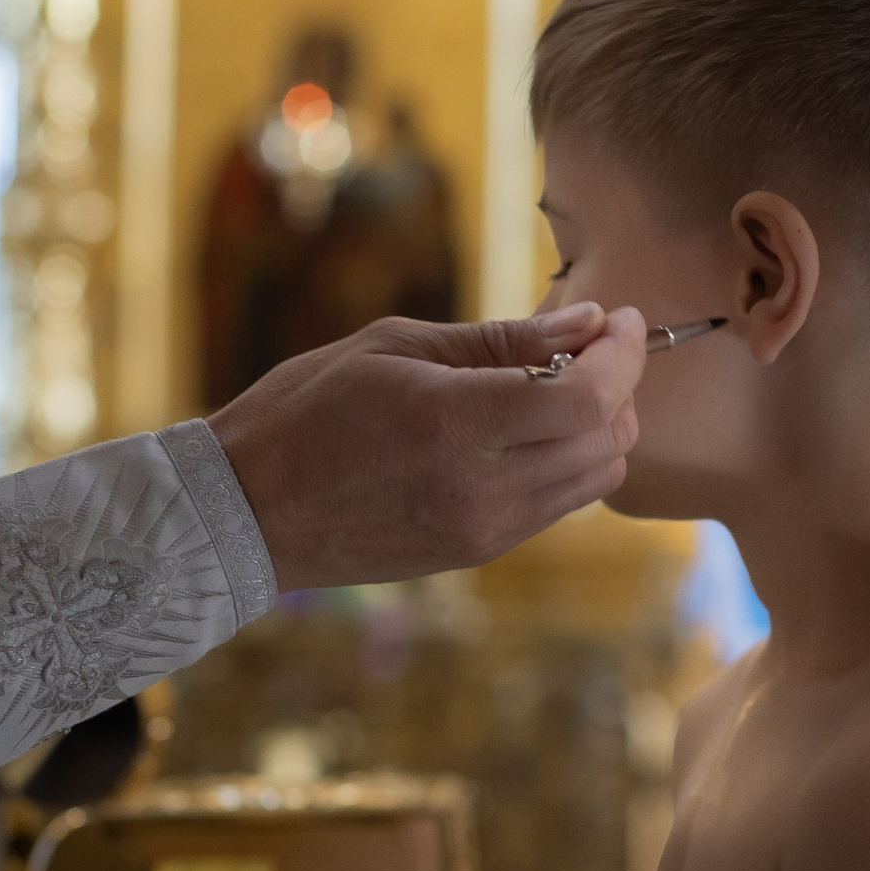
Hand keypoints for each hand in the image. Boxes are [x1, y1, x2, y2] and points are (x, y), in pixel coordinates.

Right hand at [209, 302, 645, 591]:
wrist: (246, 511)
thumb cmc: (305, 409)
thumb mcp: (395, 346)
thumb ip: (500, 339)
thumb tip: (585, 321)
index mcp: (456, 425)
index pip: (588, 398)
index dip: (623, 355)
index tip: (624, 318)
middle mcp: (481, 489)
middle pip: (607, 440)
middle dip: (619, 384)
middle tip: (593, 344)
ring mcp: (484, 530)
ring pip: (596, 479)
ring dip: (601, 426)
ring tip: (561, 383)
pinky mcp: (478, 552)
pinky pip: (559, 505)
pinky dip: (569, 461)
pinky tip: (530, 427)